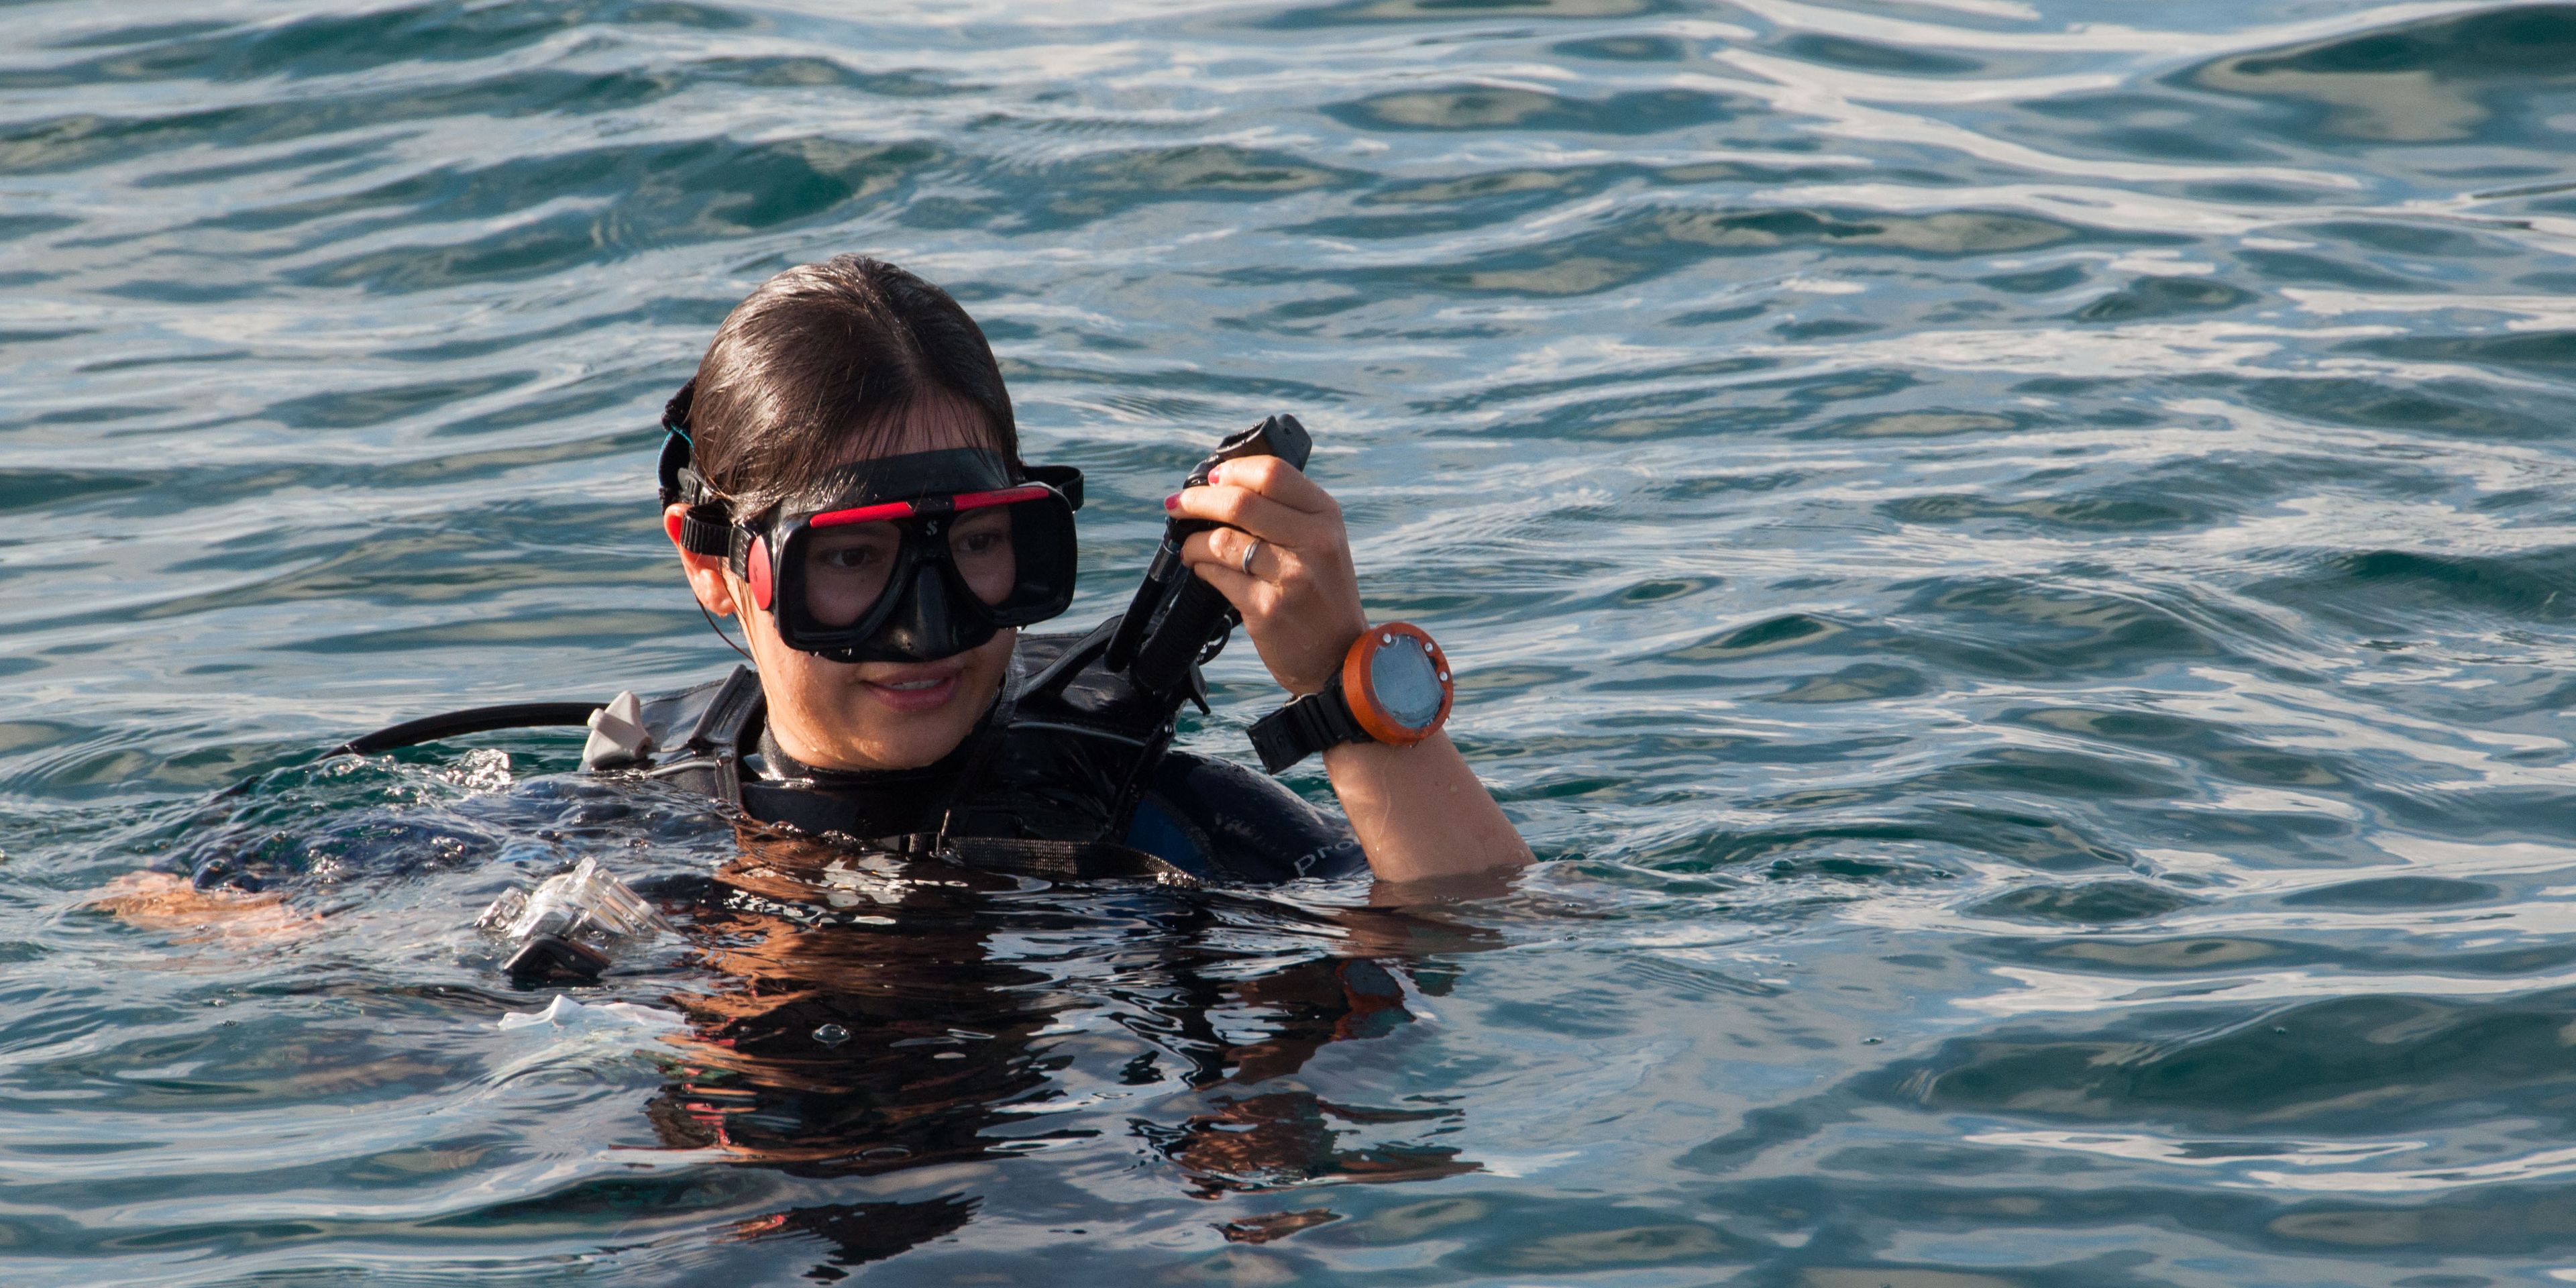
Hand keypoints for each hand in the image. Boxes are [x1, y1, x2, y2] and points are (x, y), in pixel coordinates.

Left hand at [1168, 456, 1367, 695]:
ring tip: (1190, 548)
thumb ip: (1287, 513)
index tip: (1211, 478)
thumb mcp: (1322, 543)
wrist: (1340, 657)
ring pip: (1222, 540)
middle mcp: (1313, 542)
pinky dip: (1200, 568)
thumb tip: (1225, 485)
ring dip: (1193, 541)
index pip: (1273, 473)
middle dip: (1197, 501)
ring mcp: (1291, 577)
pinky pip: (1217, 576)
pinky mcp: (1268, 609)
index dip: (1233, 471)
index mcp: (1326, 517)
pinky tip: (1201, 570)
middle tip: (1176, 506)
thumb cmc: (1322, 595)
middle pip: (1241, 502)